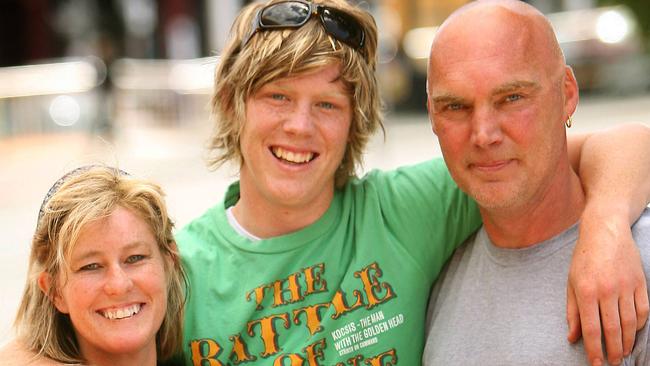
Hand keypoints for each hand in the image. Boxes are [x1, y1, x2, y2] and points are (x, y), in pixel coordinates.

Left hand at [567, 209, 648, 365]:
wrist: (605, 232)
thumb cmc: (584, 258)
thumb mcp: (571, 282)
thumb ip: (572, 311)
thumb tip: (572, 338)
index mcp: (586, 291)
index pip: (591, 328)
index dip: (594, 349)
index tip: (596, 363)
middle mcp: (607, 291)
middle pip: (613, 330)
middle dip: (612, 351)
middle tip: (611, 363)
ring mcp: (626, 287)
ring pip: (630, 323)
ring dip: (627, 342)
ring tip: (623, 353)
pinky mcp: (641, 282)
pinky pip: (643, 310)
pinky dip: (639, 325)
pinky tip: (633, 333)